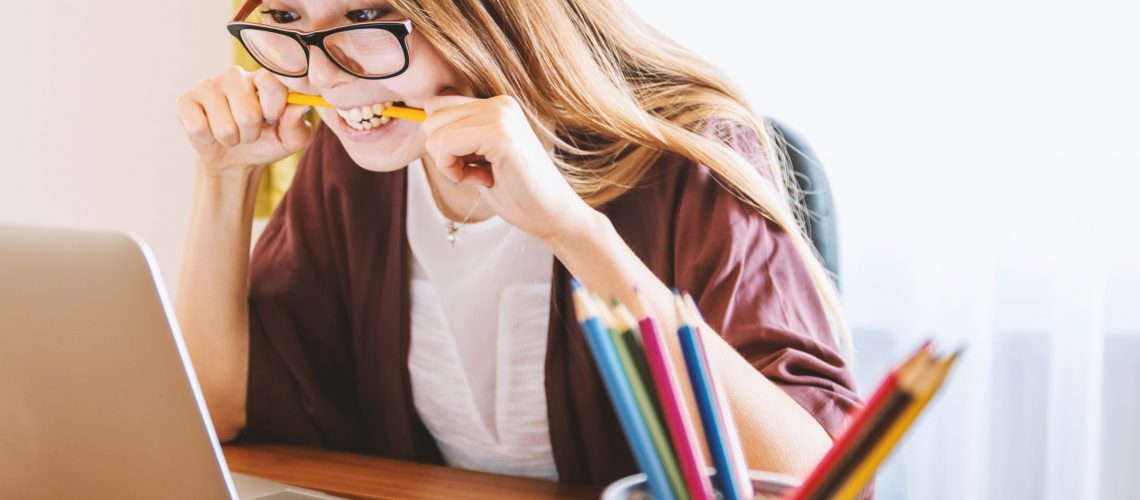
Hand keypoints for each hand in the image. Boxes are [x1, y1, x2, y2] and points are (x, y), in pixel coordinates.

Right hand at [177, 66, 312, 173]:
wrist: (235, 159)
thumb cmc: (267, 142)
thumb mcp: (291, 139)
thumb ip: (298, 124)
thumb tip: (300, 106)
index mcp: (264, 78)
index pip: (271, 83)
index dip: (274, 109)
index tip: (272, 119)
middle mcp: (236, 75)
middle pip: (248, 114)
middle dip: (251, 134)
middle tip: (249, 132)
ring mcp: (209, 85)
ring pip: (224, 126)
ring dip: (231, 139)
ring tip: (232, 133)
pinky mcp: (186, 100)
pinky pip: (199, 128)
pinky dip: (208, 139)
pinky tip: (210, 131)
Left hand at [422, 95, 594, 241]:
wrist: (552, 215)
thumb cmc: (516, 192)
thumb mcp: (480, 157)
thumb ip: (458, 136)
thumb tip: (422, 121)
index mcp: (497, 105)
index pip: (437, 106)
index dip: (442, 141)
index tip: (468, 163)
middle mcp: (500, 103)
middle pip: (431, 117)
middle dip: (442, 152)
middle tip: (474, 172)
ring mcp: (501, 116)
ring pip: (434, 132)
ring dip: (448, 163)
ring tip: (480, 175)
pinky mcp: (500, 135)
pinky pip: (445, 145)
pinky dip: (452, 170)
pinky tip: (481, 180)